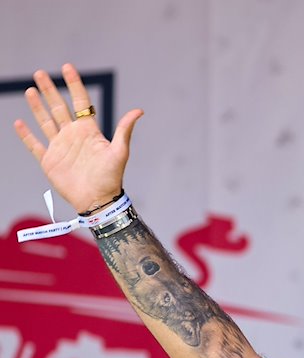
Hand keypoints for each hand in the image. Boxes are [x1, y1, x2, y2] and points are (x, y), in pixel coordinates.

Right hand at [13, 63, 142, 213]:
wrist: (98, 200)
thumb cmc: (111, 177)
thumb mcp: (120, 151)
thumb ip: (124, 130)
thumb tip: (139, 110)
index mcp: (89, 131)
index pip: (80, 102)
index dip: (74, 85)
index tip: (67, 67)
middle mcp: (73, 135)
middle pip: (59, 107)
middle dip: (50, 90)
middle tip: (40, 72)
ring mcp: (60, 147)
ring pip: (45, 121)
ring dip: (37, 106)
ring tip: (31, 89)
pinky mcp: (49, 160)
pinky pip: (34, 144)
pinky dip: (26, 134)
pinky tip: (19, 122)